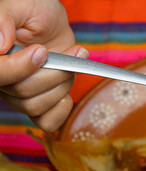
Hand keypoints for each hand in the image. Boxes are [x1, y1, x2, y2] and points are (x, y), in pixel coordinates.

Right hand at [0, 0, 87, 131]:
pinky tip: (67, 93)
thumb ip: (3, 20)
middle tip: (74, 53)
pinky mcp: (39, 101)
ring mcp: (19, 93)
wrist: (52, 22)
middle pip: (22, 92)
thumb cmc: (34, 10)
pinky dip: (61, 111)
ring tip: (75, 62)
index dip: (20, 68)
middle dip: (54, 73)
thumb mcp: (19, 6)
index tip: (42, 52)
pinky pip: (46, 121)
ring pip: (36, 105)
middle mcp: (3, 79)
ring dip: (62, 85)